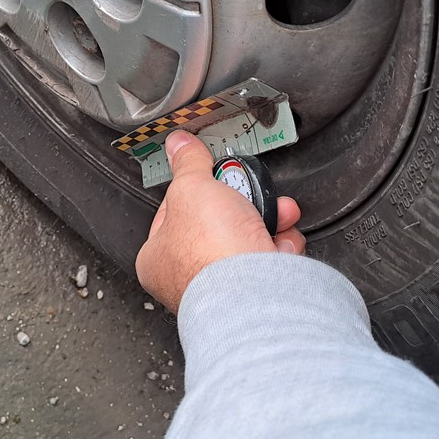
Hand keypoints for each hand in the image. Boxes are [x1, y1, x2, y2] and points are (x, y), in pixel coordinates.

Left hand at [136, 131, 304, 312]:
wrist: (254, 293)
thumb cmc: (210, 254)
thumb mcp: (192, 188)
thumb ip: (188, 163)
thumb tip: (179, 145)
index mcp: (157, 259)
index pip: (174, 211)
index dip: (195, 188)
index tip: (210, 174)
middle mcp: (188, 278)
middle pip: (218, 222)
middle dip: (242, 201)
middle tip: (246, 190)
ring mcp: (225, 287)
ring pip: (248, 238)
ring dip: (267, 219)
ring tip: (275, 212)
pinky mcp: (257, 293)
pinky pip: (271, 258)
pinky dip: (281, 245)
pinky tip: (280, 242)